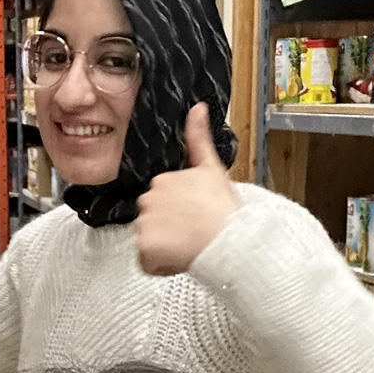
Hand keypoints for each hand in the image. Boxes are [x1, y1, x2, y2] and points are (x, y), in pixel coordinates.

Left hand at [135, 105, 240, 277]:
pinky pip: (147, 263)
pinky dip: (161, 265)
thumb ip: (199, 138)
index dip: (179, 214)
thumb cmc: (224, 209)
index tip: (195, 218)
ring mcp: (144, 223)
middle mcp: (148, 198)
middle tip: (193, 234)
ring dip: (165, 248)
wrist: (229, 239)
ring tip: (189, 246)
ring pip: (149, 242)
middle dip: (168, 230)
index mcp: (162, 180)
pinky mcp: (145, 247)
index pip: (162, 202)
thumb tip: (198, 107)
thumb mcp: (212, 168)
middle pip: (153, 221)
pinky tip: (180, 259)